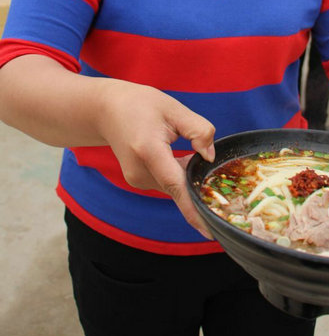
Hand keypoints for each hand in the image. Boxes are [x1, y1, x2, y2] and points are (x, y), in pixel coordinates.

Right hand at [97, 79, 215, 237]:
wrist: (107, 110)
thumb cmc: (140, 105)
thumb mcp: (174, 109)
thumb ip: (197, 130)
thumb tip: (210, 156)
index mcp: (148, 150)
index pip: (176, 185)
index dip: (194, 209)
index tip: (210, 230)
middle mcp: (140, 172)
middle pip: (180, 187)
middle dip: (200, 181)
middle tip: (214, 164)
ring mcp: (137, 180)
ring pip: (175, 186)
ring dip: (189, 175)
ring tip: (187, 146)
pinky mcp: (139, 182)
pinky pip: (168, 183)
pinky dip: (179, 174)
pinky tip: (179, 155)